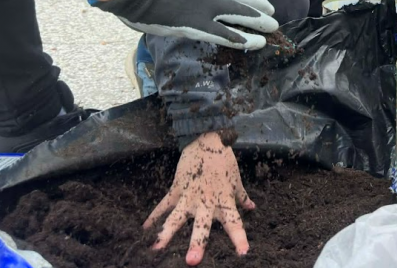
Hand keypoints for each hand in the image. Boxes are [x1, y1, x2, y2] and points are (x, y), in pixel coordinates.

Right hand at [145, 132, 254, 265]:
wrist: (207, 140)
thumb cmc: (224, 162)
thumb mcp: (236, 180)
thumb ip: (242, 196)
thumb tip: (251, 208)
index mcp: (224, 201)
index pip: (234, 223)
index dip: (239, 238)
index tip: (243, 253)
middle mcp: (206, 202)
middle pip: (202, 226)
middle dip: (197, 243)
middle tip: (192, 261)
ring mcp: (189, 196)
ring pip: (176, 218)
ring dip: (166, 233)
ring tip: (156, 249)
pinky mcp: (176, 189)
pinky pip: (163, 205)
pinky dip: (153, 216)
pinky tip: (144, 229)